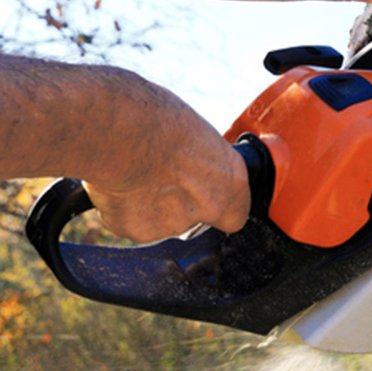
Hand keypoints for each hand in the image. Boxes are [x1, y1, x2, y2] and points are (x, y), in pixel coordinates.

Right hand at [83, 81, 248, 242]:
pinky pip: (127, 221)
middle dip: (177, 201)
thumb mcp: (193, 131)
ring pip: (158, 219)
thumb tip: (189, 158)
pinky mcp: (137, 230)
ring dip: (146, 203)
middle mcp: (209, 207)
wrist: (117, 131)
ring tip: (132, 170)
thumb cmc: (153, 118)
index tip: (201, 188)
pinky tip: (115, 182)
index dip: (216, 201)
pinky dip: (120, 207)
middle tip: (156, 172)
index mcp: (231, 180)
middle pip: (194, 216)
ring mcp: (173, 223)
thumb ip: (199, 158)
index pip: (235, 212)